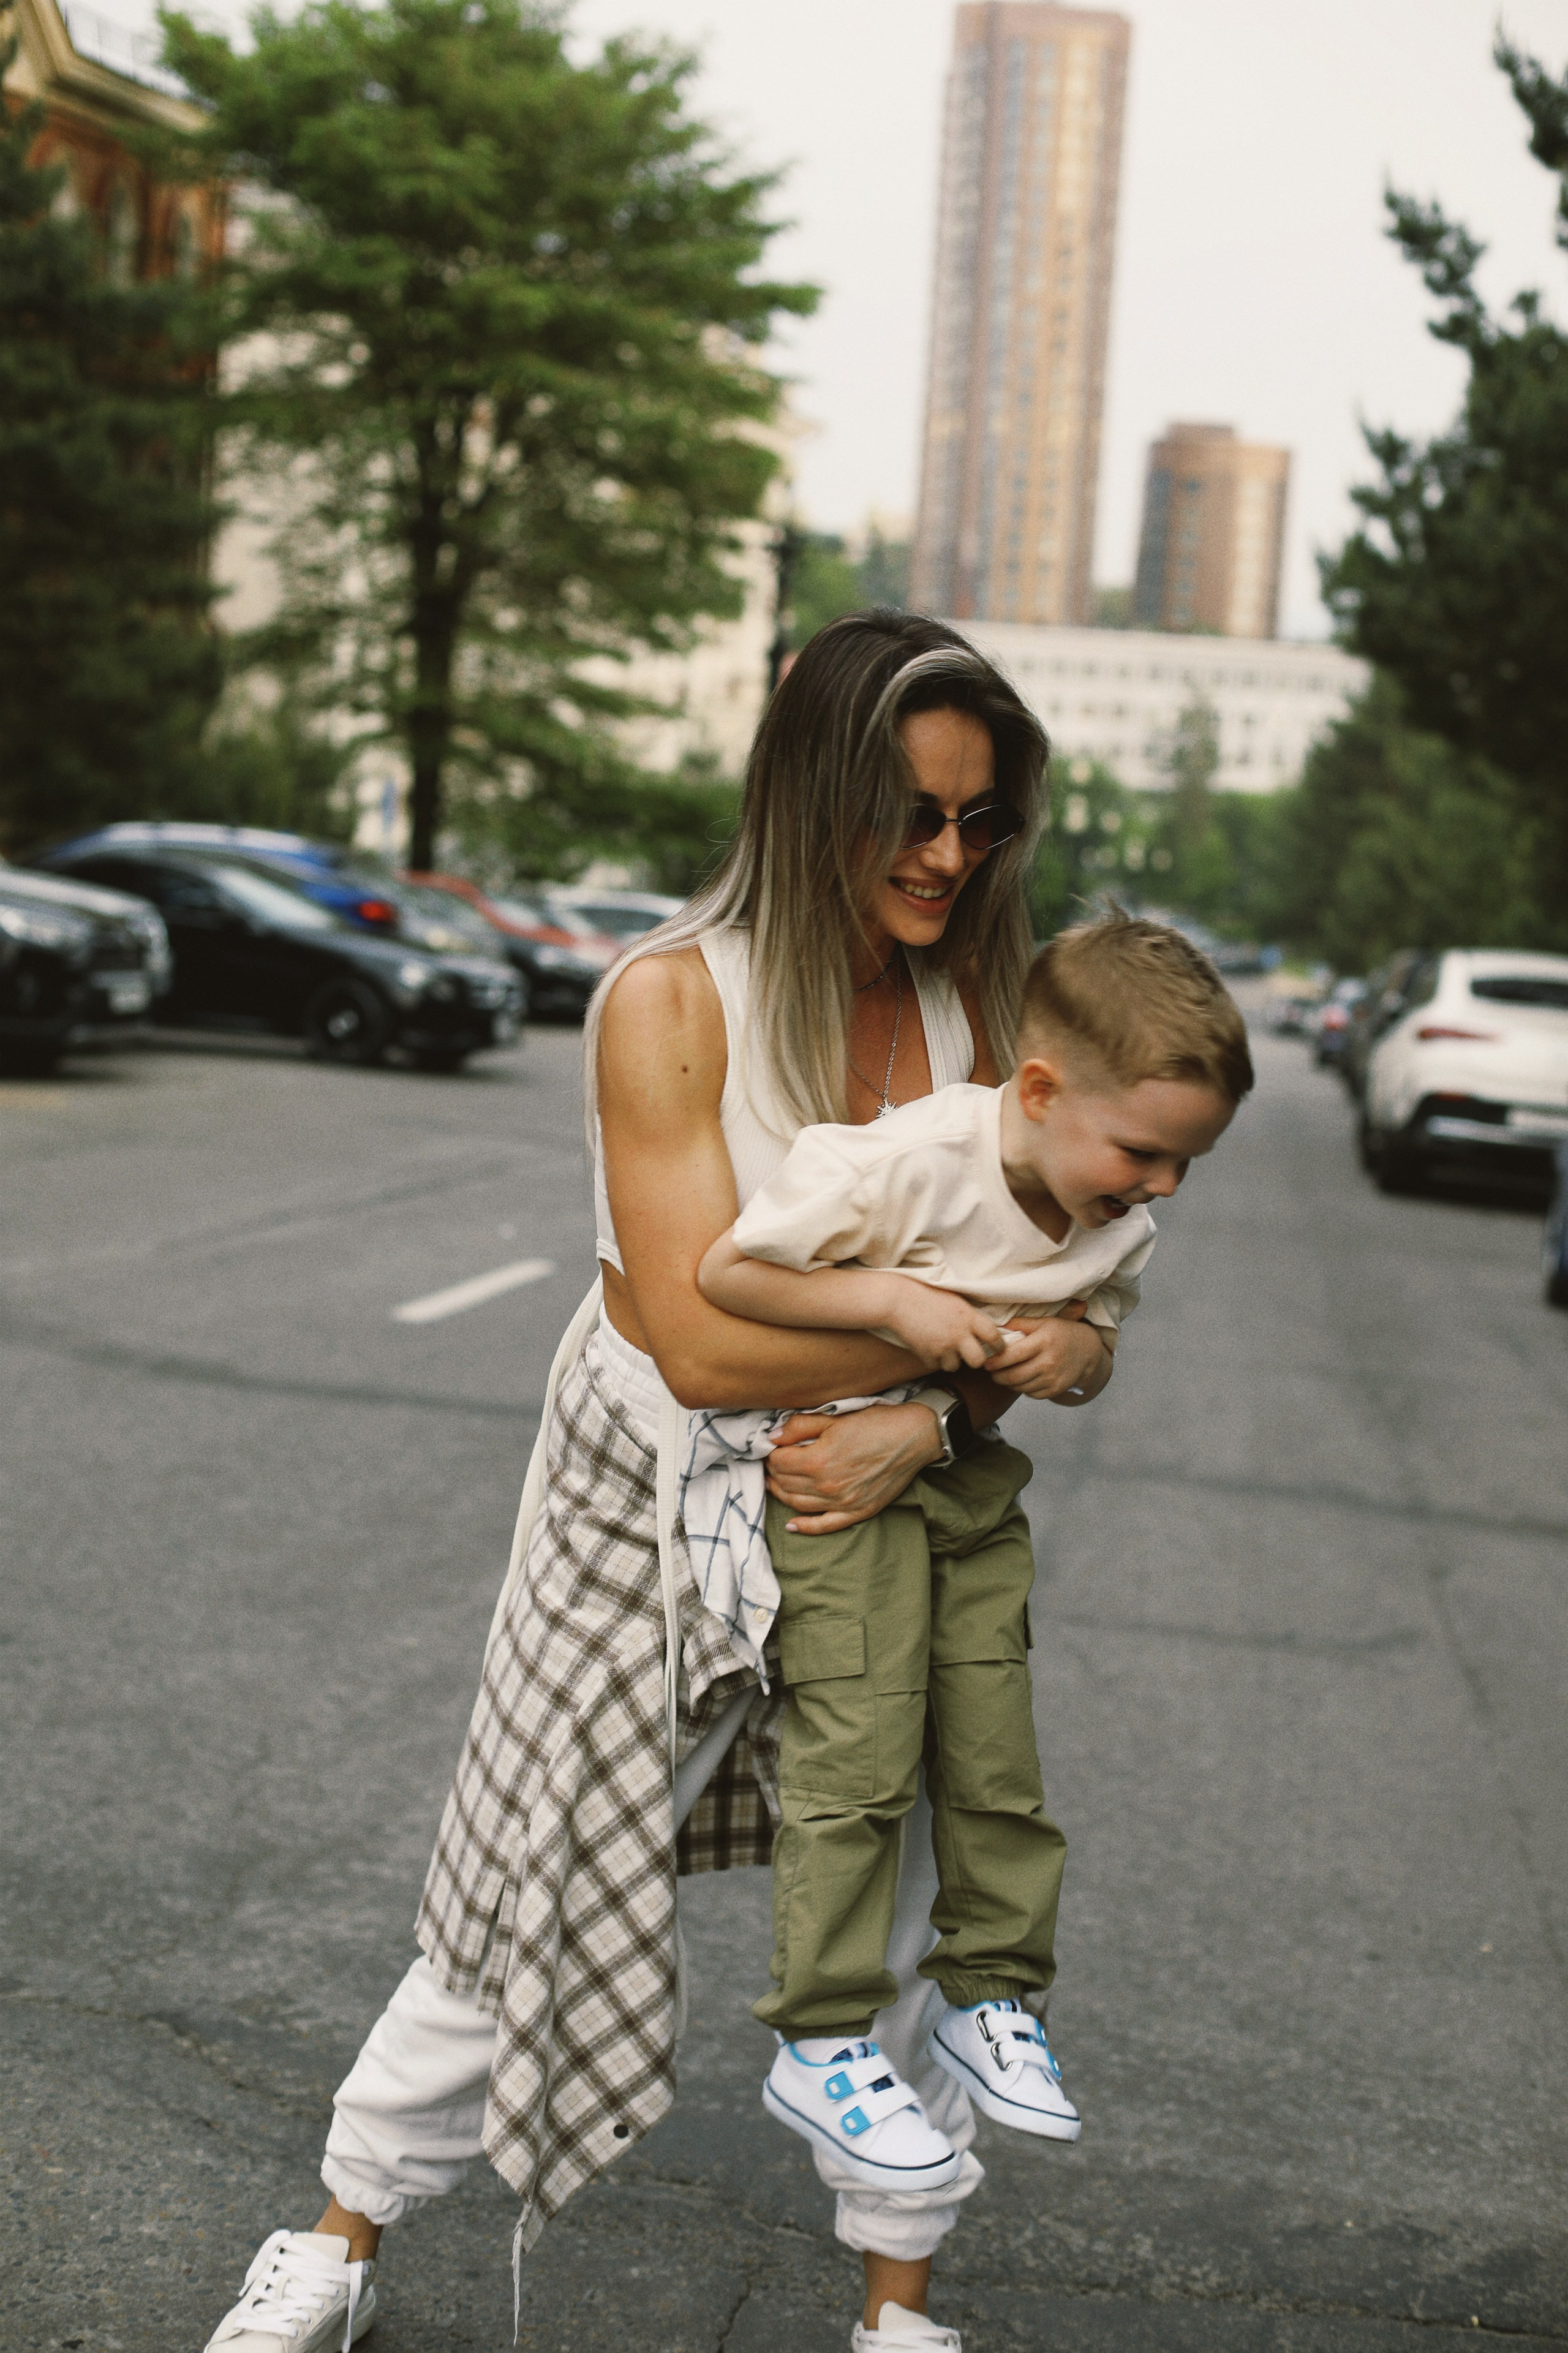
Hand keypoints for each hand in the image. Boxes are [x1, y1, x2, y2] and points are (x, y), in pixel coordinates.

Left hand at [765, 1401, 942, 1534]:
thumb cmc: (875, 1423)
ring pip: (798, 1504)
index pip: (778, 1462)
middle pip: (785, 1484)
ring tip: (776, 1483)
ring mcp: (843, 1503)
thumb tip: (772, 1437)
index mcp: (819, 1460)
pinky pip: (824, 1526)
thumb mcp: (834, 1417)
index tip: (773, 1447)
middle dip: (774, 1472)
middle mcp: (828, 1486)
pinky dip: (805, 1527)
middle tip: (773, 1463)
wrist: (914, 1437)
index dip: (771, 1453)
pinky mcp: (858, 1512)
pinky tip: (791, 1524)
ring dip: (782, 1494)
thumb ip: (799, 1426)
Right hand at [873, 1275, 1005, 1371]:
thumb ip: (970, 1316)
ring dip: (952, 1361)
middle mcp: (958, 1333)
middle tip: (971, 1354)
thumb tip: (984, 1330)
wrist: (898, 1299)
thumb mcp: (955, 1300)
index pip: (994, 1336)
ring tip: (945, 1349)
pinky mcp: (927, 1354)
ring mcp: (942, 1346)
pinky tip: (930, 1348)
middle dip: (975, 1360)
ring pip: (955, 1366)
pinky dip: (934, 1360)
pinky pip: (936, 1366)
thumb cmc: (927, 1295)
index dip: (999, 1345)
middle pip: (978, 1360)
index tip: (999, 1348)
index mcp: (968, 1316)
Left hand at [986, 1302, 1113, 1403]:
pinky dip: (1021, 1389)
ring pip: (1020, 1387)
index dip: (996, 1361)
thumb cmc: (1061, 1333)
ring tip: (1001, 1376)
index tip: (986, 1362)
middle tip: (990, 1372)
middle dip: (997, 1376)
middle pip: (1014, 1375)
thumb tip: (996, 1327)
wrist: (1088, 1350)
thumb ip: (1020, 1324)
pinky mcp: (1056, 1389)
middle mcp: (1049, 1361)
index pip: (1013, 1355)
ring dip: (1007, 1384)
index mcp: (1043, 1341)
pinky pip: (1031, 1394)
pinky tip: (1019, 1381)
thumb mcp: (1044, 1322)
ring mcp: (1053, 1378)